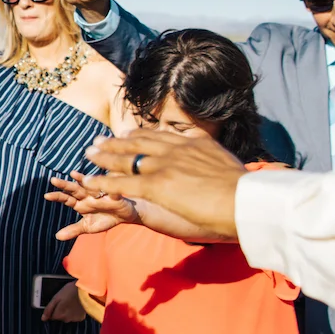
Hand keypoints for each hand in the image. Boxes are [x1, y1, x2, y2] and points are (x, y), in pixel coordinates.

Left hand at [40, 280, 83, 322]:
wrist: (86, 290)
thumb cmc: (70, 291)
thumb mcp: (56, 297)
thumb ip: (48, 309)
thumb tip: (43, 318)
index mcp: (58, 315)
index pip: (52, 316)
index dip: (54, 309)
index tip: (58, 303)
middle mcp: (66, 320)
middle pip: (60, 317)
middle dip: (61, 311)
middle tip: (65, 301)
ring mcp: (74, 319)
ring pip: (67, 317)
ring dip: (68, 312)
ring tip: (71, 302)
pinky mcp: (81, 318)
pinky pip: (75, 317)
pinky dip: (75, 313)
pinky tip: (77, 306)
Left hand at [46, 173, 139, 237]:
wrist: (124, 216)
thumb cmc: (104, 219)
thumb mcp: (88, 227)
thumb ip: (73, 230)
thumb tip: (57, 237)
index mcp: (80, 203)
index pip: (66, 199)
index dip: (57, 196)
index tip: (46, 195)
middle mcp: (88, 196)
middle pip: (74, 189)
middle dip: (65, 185)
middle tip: (53, 180)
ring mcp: (100, 193)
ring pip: (90, 185)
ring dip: (82, 179)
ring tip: (73, 174)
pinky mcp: (114, 194)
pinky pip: (110, 190)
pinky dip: (107, 187)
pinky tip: (102, 183)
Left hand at [82, 129, 246, 237]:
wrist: (246, 201)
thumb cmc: (245, 193)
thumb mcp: (229, 166)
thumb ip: (215, 162)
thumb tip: (218, 166)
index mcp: (195, 144)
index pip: (161, 136)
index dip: (140, 135)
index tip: (127, 133)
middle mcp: (177, 150)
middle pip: (139, 142)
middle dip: (117, 142)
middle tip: (99, 140)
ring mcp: (165, 166)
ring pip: (127, 159)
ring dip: (105, 156)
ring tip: (88, 155)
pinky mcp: (157, 185)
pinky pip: (123, 182)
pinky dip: (102, 182)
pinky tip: (88, 182)